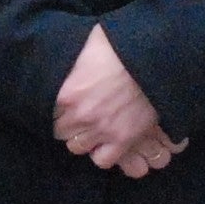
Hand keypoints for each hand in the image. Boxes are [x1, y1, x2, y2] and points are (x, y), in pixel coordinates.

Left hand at [54, 25, 175, 173]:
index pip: (49, 111)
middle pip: (61, 131)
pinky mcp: (123, 139)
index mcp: (67, 93)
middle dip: (69, 123)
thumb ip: (74, 60)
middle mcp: (79, 115)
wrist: (155, 57)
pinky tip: (106, 141)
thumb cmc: (122, 44)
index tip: (67, 103)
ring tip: (93, 128)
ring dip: (83, 138)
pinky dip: (102, 153)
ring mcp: (101, 129)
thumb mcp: (88, 44)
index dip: (59, 107)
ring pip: (77, 147)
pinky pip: (102, 159)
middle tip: (81, 115)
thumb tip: (68, 57)